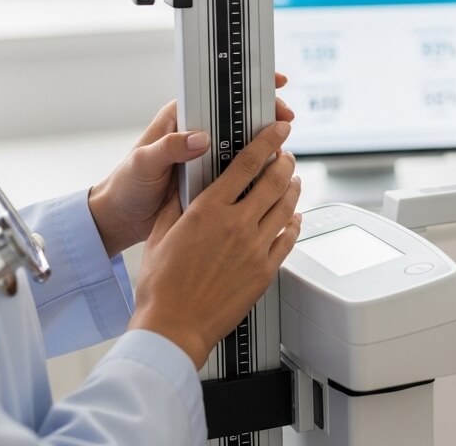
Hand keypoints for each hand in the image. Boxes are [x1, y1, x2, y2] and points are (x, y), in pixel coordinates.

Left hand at [89, 73, 293, 255]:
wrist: (121, 219)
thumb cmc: (125, 187)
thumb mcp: (143, 164)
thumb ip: (169, 148)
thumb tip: (200, 138)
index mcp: (179, 120)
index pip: (216, 92)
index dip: (244, 84)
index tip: (271, 83)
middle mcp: (195, 133)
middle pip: (236, 114)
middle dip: (265, 113)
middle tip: (286, 119)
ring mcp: (205, 155)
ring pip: (242, 140)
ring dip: (265, 141)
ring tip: (283, 146)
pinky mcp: (211, 177)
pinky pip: (239, 167)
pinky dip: (257, 167)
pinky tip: (272, 171)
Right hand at [128, 120, 301, 367]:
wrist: (173, 326)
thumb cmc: (161, 285)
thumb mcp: (161, 233)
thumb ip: (177, 202)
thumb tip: (186, 179)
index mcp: (209, 210)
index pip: (248, 164)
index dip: (268, 141)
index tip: (279, 129)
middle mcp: (237, 224)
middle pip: (274, 181)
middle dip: (285, 161)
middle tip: (287, 155)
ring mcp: (255, 248)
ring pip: (286, 207)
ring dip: (293, 189)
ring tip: (292, 180)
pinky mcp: (265, 271)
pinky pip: (288, 239)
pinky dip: (294, 223)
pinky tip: (293, 217)